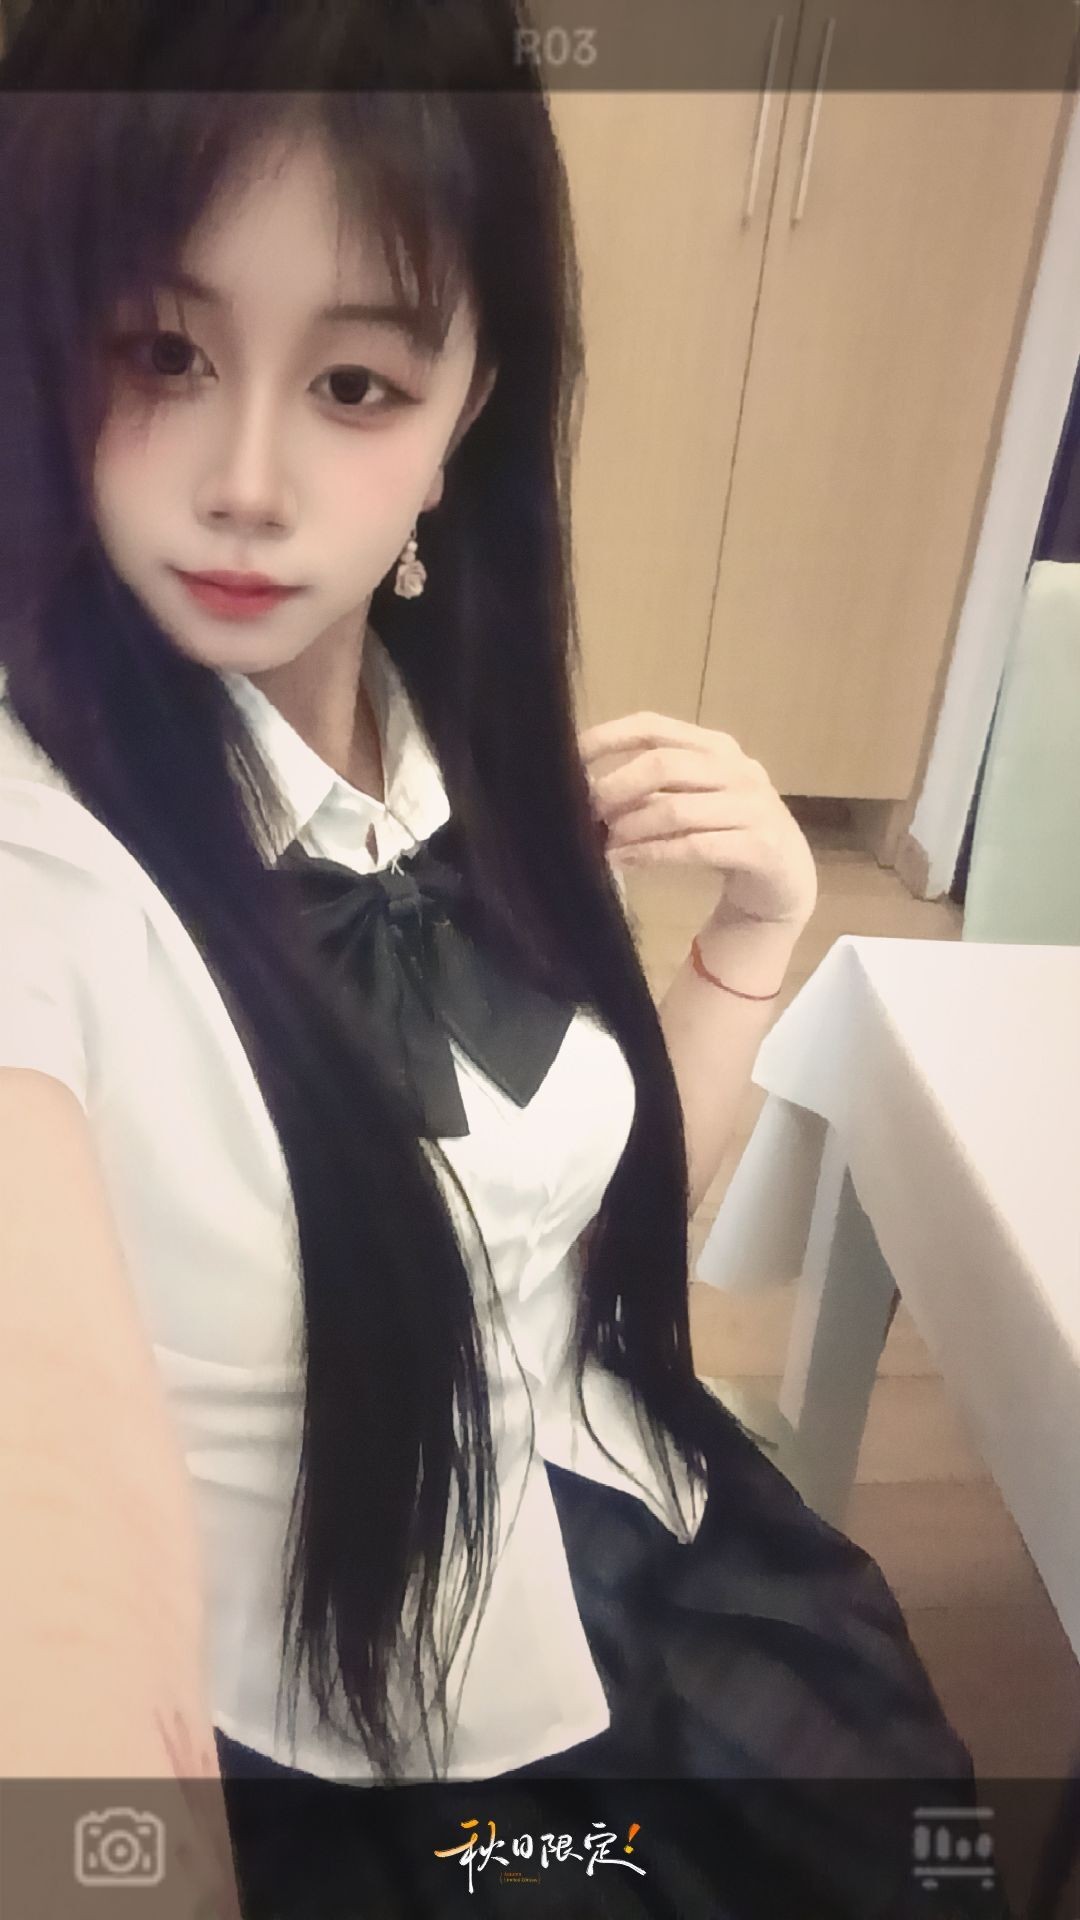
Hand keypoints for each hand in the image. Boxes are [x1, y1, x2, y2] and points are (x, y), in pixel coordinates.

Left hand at [578, 710, 817, 931]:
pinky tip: (626, 861)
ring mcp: (754, 807)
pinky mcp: (762, 847)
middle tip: (586, 811)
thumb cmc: (726, 837)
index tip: (569, 757)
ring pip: (676, 808)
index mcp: (717, 747)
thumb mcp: (690, 804)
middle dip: (616, 787)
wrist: (782, 885)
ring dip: (631, 827)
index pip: (654, 727)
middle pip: (664, 764)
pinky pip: (696, 846)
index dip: (608, 738)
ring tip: (603, 843)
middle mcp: (738, 770)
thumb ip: (652, 790)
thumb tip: (585, 790)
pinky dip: (654, 854)